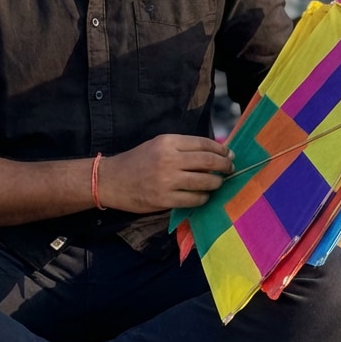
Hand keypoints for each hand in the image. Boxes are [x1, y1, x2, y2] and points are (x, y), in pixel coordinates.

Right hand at [98, 134, 233, 213]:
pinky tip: (203, 195)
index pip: (204, 144)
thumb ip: (182, 147)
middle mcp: (169, 159)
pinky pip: (195, 199)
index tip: (229, 155)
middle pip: (208, 161)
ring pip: (205, 181)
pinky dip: (204, 198)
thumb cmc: (137, 161)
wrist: (112, 180)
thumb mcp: (158, 145)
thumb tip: (214, 152)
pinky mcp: (165, 199)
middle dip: (224, 166)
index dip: (221, 150)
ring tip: (218, 183)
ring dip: (217, 183)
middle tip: (229, 169)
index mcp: (168, 142)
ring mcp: (167, 180)